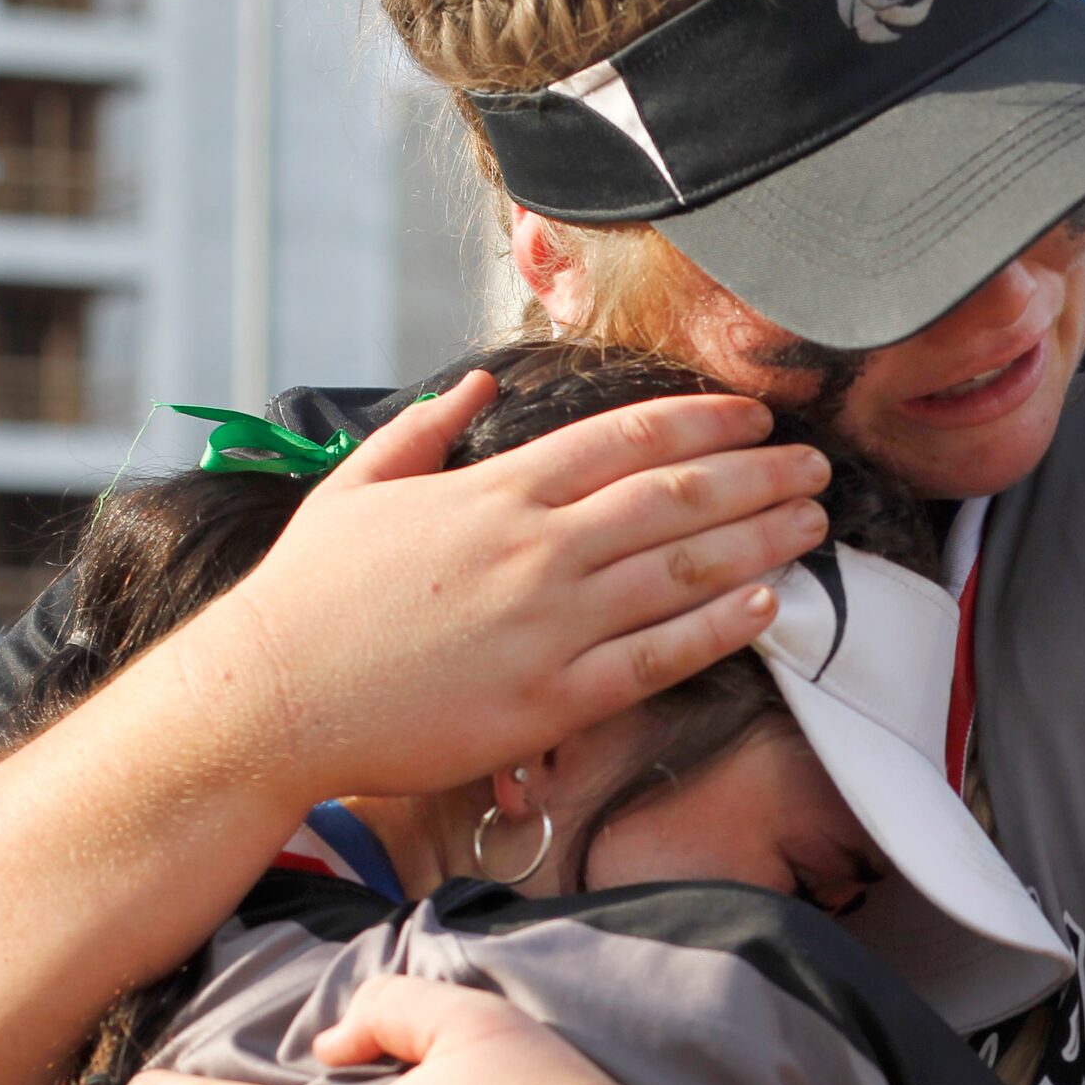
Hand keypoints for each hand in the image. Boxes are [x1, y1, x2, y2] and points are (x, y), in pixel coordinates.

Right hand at [170, 370, 831, 804]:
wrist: (268, 698)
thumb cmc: (310, 597)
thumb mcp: (358, 485)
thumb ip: (425, 430)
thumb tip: (469, 385)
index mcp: (494, 492)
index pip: (625, 439)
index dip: (705, 422)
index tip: (758, 417)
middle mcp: (534, 549)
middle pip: (675, 497)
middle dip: (758, 476)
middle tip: (817, 466)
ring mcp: (547, 625)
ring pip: (680, 572)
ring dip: (759, 543)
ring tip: (813, 524)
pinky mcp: (550, 700)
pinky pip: (656, 659)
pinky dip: (718, 630)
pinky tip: (769, 607)